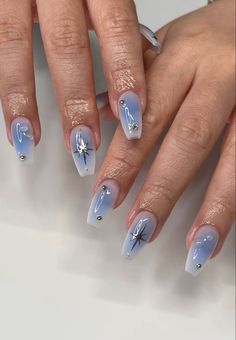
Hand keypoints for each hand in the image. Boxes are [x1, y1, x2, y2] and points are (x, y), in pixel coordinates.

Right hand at [0, 0, 145, 174]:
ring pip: (16, 43)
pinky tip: (13, 121)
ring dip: (26, 99)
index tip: (132, 117)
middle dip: (76, 100)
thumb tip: (143, 65)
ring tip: (32, 140)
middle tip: (85, 144)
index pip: (118, 28)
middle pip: (68, 44)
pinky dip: (4, 85)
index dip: (125, 75)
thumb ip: (118, 25)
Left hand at [87, 0, 234, 275]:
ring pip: (233, 159)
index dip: (125, 160)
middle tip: (138, 232)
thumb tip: (98, 116)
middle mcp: (221, 77)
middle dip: (162, 191)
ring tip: (193, 250)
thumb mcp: (165, 47)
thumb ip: (134, 84)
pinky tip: (223, 228)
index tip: (105, 197)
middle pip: (188, 141)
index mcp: (184, 58)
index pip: (147, 117)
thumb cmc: (206, 39)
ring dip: (213, 208)